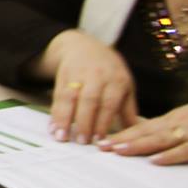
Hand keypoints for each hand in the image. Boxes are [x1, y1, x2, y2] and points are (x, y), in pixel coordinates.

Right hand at [37, 29, 137, 144]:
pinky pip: (57, 96)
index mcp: (116, 80)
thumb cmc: (109, 71)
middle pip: (89, 100)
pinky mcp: (62, 76)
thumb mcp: (125, 85)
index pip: (109, 103)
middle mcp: (97, 76)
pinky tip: (52, 127)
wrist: (84, 46)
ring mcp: (77, 75)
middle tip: (82, 142)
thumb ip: (128, 110)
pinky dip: (54, 113)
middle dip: (85, 122)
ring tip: (61, 137)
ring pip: (70, 97)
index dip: (103, 122)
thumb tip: (135, 135)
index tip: (100, 141)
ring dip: (64, 118)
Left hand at [98, 100, 187, 165]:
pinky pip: (185, 150)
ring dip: (137, 145)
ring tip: (118, 151)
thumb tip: (146, 136)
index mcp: (172, 118)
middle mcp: (177, 124)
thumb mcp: (187, 118)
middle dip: (122, 140)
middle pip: (145, 132)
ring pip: (160, 139)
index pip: (142, 126)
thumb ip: (168, 127)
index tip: (103, 140)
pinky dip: (170, 156)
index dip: (122, 133)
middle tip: (100, 147)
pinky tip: (155, 161)